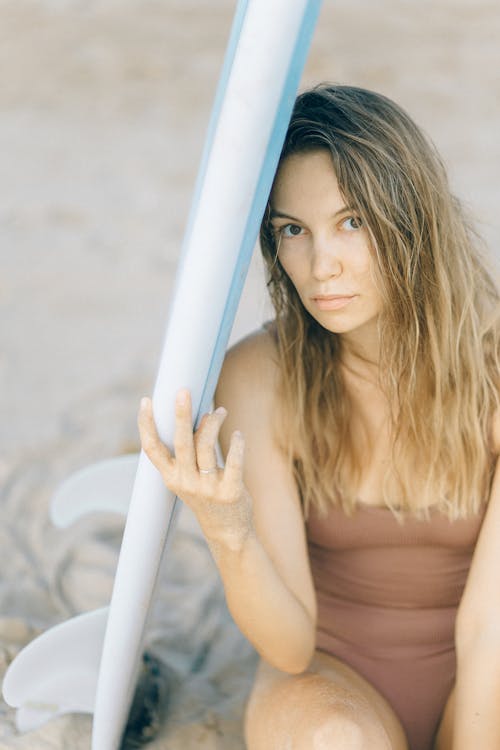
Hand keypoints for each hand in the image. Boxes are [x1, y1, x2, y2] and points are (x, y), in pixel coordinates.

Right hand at [138, 390, 252, 550]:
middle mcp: (186, 482)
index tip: (146, 401)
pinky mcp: (231, 492)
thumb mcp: (190, 476)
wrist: (227, 530)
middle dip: (181, 416)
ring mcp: (208, 488)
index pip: (152, 449)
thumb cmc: (207, 494)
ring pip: (207, 446)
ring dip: (213, 423)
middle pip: (181, 443)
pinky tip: (238, 434)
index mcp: (171, 477)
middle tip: (183, 392)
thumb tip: (198, 414)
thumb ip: (191, 450)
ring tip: (220, 411)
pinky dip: (237, 444)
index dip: (146, 425)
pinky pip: (234, 462)